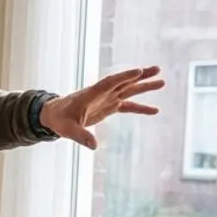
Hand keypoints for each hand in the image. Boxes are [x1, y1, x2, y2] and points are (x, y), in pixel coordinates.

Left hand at [40, 65, 164, 148]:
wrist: (54, 116)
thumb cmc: (59, 119)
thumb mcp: (68, 129)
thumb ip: (81, 136)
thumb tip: (94, 146)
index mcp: (90, 94)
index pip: (109, 83)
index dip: (123, 77)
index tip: (139, 71)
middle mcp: (101, 94)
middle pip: (123, 82)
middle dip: (140, 76)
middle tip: (158, 70)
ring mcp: (106, 99)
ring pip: (128, 90)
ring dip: (144, 86)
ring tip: (162, 81)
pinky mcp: (108, 106)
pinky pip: (128, 106)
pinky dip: (141, 107)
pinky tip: (156, 110)